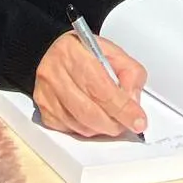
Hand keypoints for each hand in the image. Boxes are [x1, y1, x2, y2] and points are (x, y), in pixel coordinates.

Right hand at [33, 32, 147, 139]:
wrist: (56, 53)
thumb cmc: (84, 53)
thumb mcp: (112, 52)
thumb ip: (129, 72)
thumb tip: (133, 101)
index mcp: (73, 52)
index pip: (101, 88)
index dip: (122, 108)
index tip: (138, 120)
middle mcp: (54, 73)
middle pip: (89, 111)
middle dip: (114, 123)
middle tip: (127, 123)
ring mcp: (46, 93)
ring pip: (81, 125)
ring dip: (102, 127)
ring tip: (110, 117)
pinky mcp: (44, 110)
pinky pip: (70, 130)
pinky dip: (87, 129)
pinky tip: (92, 116)